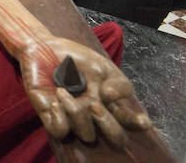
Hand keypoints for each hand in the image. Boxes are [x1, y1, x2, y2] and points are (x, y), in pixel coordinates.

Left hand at [20, 37, 150, 147]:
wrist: (43, 46)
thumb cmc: (74, 58)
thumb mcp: (102, 66)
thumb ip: (118, 83)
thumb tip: (113, 98)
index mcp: (108, 103)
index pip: (128, 122)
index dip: (137, 125)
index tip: (142, 121)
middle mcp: (93, 114)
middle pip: (114, 139)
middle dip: (109, 125)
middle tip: (95, 105)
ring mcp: (72, 117)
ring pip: (87, 135)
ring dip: (77, 114)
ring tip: (63, 91)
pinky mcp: (50, 115)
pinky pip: (60, 131)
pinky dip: (60, 119)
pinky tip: (55, 102)